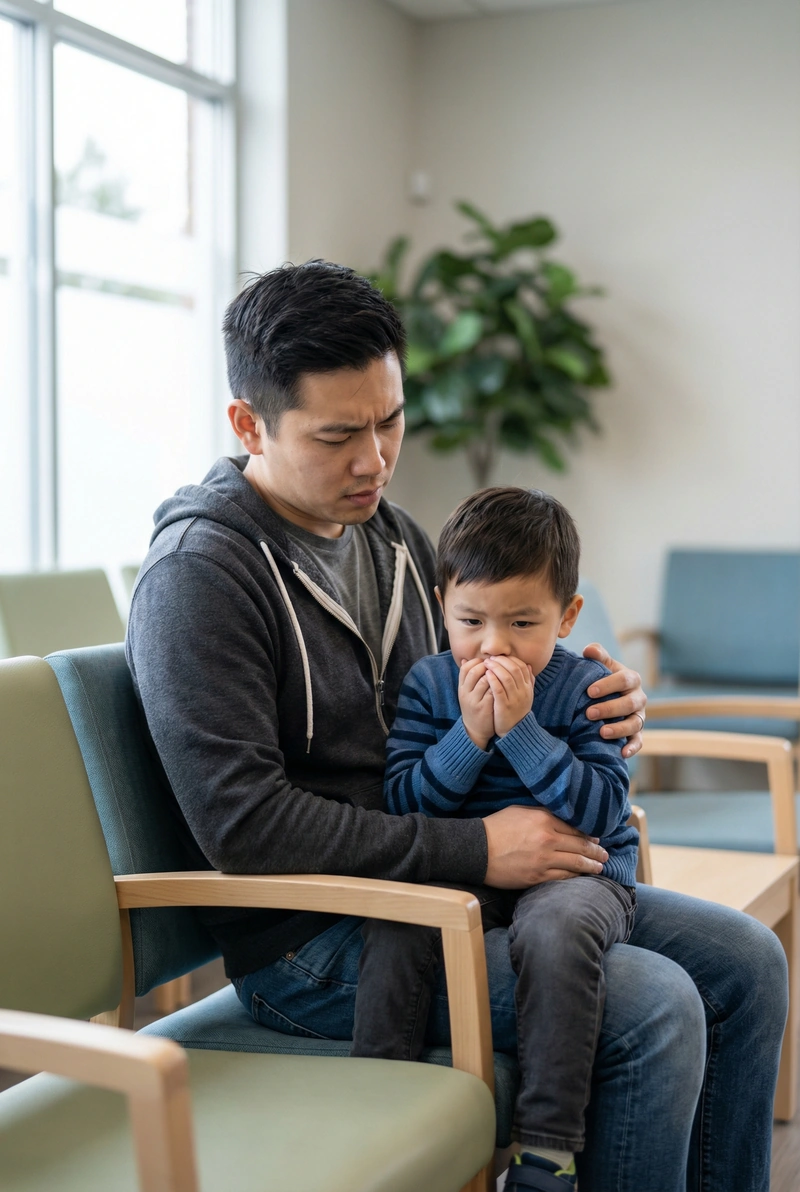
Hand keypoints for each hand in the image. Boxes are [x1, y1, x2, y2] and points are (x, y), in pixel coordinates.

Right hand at [458, 657, 494, 749]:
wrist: (475, 730)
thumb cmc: (473, 707)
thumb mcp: (467, 692)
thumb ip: (467, 678)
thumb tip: (464, 659)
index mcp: (461, 688)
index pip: (466, 668)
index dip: (477, 662)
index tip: (488, 661)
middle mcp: (465, 693)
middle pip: (474, 672)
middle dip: (488, 666)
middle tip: (497, 665)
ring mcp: (474, 701)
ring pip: (484, 681)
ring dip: (495, 674)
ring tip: (502, 672)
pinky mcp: (484, 708)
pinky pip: (493, 692)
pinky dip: (500, 686)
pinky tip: (506, 684)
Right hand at [483, 805, 607, 887]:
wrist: (476, 850)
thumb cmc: (495, 827)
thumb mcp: (520, 811)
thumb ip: (542, 814)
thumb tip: (560, 818)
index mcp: (543, 818)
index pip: (575, 827)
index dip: (589, 833)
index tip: (596, 836)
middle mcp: (548, 838)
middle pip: (580, 845)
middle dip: (596, 850)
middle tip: (604, 853)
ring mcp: (544, 859)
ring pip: (576, 863)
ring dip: (592, 865)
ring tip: (600, 866)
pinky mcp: (537, 876)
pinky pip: (563, 877)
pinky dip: (575, 876)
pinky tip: (582, 876)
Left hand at [484, 654, 533, 736]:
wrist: (515, 731)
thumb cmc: (517, 711)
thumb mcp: (526, 696)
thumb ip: (528, 681)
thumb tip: (528, 665)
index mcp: (528, 688)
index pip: (522, 667)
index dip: (511, 659)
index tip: (500, 656)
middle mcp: (523, 692)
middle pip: (514, 669)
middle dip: (502, 661)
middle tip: (491, 658)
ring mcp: (514, 699)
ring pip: (507, 678)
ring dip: (496, 667)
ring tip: (486, 663)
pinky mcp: (504, 706)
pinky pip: (499, 689)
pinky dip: (493, 680)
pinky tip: (487, 674)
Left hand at [582, 642, 645, 757]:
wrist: (603, 697)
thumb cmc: (600, 677)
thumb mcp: (600, 665)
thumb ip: (596, 654)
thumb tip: (589, 650)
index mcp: (631, 679)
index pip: (625, 679)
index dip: (609, 685)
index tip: (589, 691)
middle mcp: (638, 698)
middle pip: (630, 703)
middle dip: (610, 708)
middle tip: (589, 713)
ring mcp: (639, 716)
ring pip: (635, 723)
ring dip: (620, 728)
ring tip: (601, 733)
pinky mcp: (636, 733)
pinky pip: (638, 741)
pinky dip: (632, 747)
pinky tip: (622, 753)